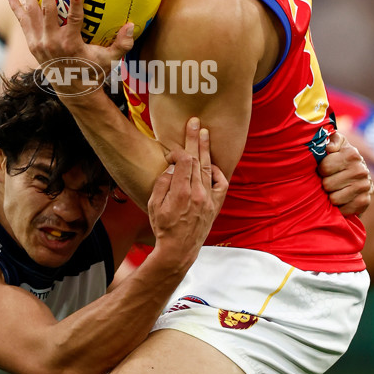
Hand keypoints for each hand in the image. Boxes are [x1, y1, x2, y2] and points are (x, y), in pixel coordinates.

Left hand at [7, 0, 133, 92]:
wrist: (73, 91)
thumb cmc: (94, 71)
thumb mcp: (110, 60)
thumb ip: (122, 44)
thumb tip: (132, 25)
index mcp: (72, 45)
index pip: (75, 21)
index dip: (76, 3)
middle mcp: (53, 43)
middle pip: (47, 13)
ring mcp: (40, 44)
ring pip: (31, 13)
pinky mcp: (33, 44)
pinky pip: (23, 23)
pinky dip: (17, 9)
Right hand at [147, 118, 227, 268]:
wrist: (178, 250)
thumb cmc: (163, 227)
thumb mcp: (152, 205)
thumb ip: (162, 183)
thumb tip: (171, 168)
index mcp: (181, 192)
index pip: (184, 161)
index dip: (177, 152)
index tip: (170, 154)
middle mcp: (198, 194)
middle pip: (197, 160)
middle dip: (194, 139)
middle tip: (194, 122)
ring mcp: (208, 200)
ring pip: (209, 168)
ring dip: (206, 149)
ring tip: (204, 134)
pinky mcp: (215, 206)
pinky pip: (220, 185)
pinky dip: (218, 172)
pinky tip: (213, 164)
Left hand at [319, 130, 373, 215]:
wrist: (354, 174)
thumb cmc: (336, 156)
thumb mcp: (334, 142)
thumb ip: (331, 139)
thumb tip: (329, 148)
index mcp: (352, 154)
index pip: (325, 167)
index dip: (320, 170)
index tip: (323, 169)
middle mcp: (361, 170)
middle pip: (327, 185)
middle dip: (324, 184)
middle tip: (328, 180)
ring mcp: (364, 186)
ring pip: (334, 199)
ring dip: (330, 196)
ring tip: (333, 189)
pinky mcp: (365, 201)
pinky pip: (344, 210)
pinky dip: (338, 208)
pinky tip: (339, 201)